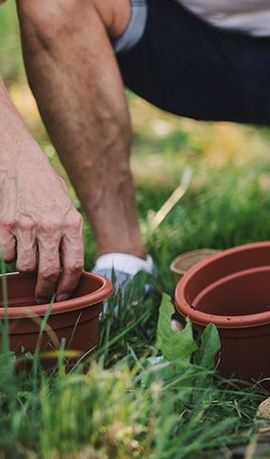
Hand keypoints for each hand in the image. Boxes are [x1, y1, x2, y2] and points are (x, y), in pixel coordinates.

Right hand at [0, 151, 83, 300]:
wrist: (20, 164)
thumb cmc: (47, 188)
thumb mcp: (67, 208)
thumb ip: (68, 235)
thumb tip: (69, 268)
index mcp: (72, 223)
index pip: (74, 265)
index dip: (69, 285)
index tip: (64, 295)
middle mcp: (50, 227)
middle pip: (48, 272)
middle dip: (46, 290)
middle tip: (43, 295)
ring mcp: (26, 227)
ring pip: (25, 267)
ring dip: (26, 269)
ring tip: (29, 259)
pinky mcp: (5, 226)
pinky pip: (6, 255)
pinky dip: (9, 256)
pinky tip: (14, 245)